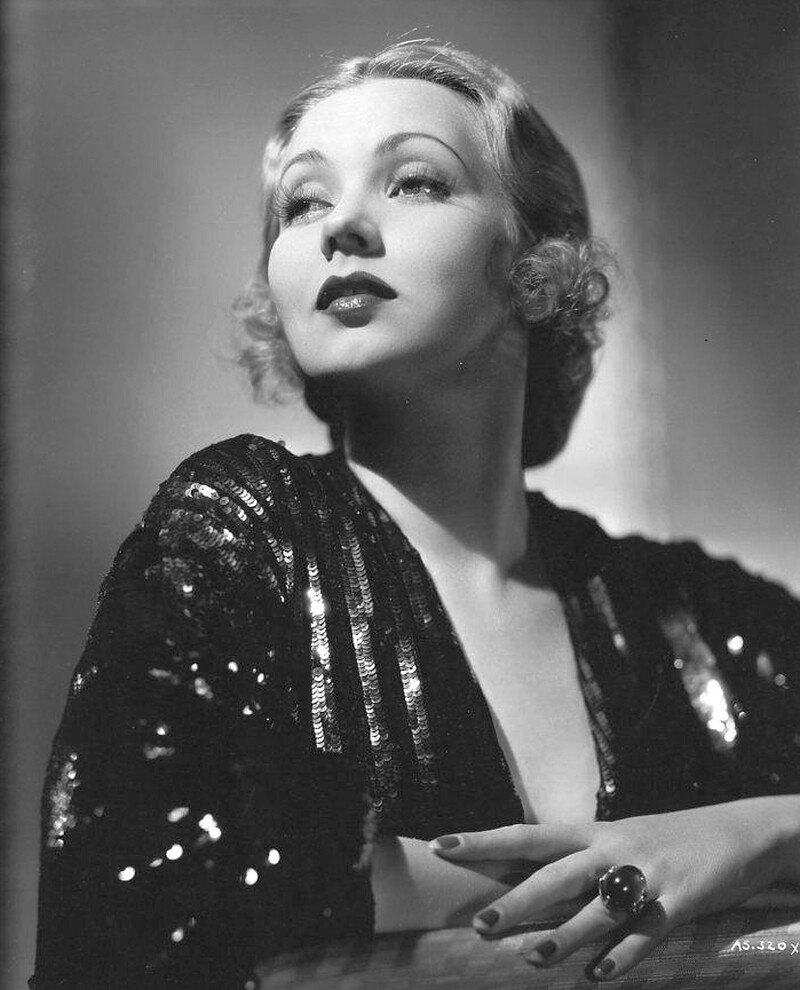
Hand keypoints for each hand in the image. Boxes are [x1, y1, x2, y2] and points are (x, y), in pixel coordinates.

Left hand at [429, 797, 799, 980]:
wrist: (736, 832)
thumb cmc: (662, 840)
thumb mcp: (615, 842)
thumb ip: (574, 864)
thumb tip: (521, 887)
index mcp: (591, 832)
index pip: (527, 835)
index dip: (484, 841)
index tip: (441, 845)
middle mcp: (613, 848)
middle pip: (557, 874)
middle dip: (517, 900)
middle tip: (479, 924)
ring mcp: (648, 873)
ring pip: (599, 906)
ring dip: (565, 935)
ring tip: (531, 958)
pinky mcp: (682, 899)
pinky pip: (648, 933)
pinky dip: (623, 956)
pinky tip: (599, 976)